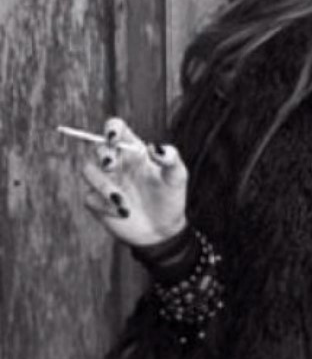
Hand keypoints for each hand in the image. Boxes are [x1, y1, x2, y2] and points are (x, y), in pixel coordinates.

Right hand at [81, 117, 188, 246]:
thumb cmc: (170, 197)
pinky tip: (123, 213)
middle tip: (112, 165)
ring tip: (123, 201)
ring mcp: (105, 181)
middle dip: (103, 155)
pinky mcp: (97, 200)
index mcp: (134, 151)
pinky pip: (90, 197)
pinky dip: (104, 205)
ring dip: (102, 184)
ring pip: (88, 170)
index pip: (117, 129)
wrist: (163, 230)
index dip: (111, 128)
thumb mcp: (177, 176)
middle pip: (98, 147)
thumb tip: (154, 147)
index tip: (113, 136)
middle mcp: (117, 162)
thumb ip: (171, 158)